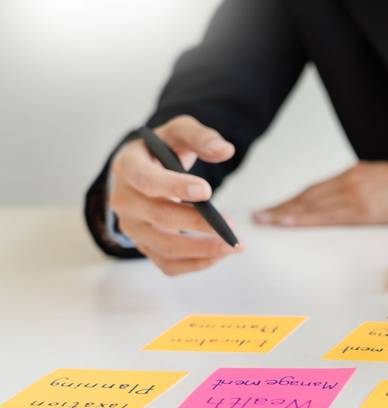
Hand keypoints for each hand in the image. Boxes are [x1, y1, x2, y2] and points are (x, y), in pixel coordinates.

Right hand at [109, 115, 240, 275]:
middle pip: (160, 218)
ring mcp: (132, 227)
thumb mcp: (179, 132)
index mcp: (128, 167)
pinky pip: (167, 264)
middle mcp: (124, 201)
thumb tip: (225, 150)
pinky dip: (195, 264)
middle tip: (231, 226)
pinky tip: (219, 255)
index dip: (175, 187)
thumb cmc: (163, 149)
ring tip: (234, 246)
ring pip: (165, 247)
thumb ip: (201, 137)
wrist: (145, 169)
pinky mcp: (144, 245)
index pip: (147, 181)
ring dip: (202, 250)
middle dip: (198, 223)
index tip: (207, 191)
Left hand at [252, 160, 387, 225]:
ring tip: (267, 221)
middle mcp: (352, 180)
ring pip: (312, 205)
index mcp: (357, 174)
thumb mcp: (385, 181)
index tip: (276, 208)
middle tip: (260, 216)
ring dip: (286, 213)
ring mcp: (357, 193)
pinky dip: (304, 218)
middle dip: (283, 207)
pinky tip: (289, 221)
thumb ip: (363, 189)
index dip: (294, 200)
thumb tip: (346, 203)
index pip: (317, 190)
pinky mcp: (366, 208)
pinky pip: (328, 215)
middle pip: (309, 196)